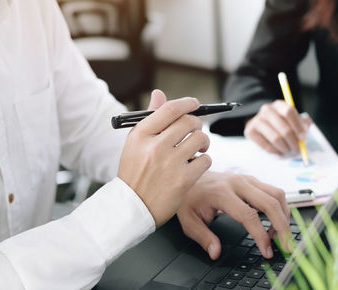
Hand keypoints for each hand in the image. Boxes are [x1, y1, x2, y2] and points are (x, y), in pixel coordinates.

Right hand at [118, 90, 211, 226]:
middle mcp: (155, 146)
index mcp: (141, 135)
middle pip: (189, 122)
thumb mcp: (135, 144)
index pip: (170, 109)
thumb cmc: (135, 173)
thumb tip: (159, 93)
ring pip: (201, 139)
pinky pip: (206, 159)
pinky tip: (195, 165)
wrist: (131, 207)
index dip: (187, 103)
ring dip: (203, 142)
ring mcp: (170, 163)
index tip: (194, 104)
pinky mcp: (184, 179)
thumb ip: (151, 119)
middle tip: (195, 131)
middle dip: (197, 124)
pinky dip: (204, 160)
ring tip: (197, 149)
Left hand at [177, 171, 290, 259]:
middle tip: (286, 246)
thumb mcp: (188, 219)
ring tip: (278, 235)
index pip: (249, 216)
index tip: (267, 251)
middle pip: (270, 202)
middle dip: (282, 226)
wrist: (190, 174)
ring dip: (283, 216)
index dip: (261, 236)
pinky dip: (280, 208)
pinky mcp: (252, 179)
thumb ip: (202, 237)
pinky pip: (274, 191)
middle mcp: (238, 183)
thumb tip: (216, 252)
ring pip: (277, 194)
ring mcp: (247, 179)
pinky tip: (274, 223)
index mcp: (222, 193)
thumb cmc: (190, 196)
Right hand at [244, 100, 311, 154]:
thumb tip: (303, 138)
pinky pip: (266, 146)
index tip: (303, 137)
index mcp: (279, 105)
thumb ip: (302, 126)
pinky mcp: (250, 131)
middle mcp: (267, 110)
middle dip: (293, 142)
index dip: (298, 126)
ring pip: (275, 138)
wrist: (261, 124)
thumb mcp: (293, 120)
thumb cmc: (282, 123)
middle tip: (296, 149)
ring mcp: (257, 120)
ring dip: (285, 148)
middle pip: (284, 128)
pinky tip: (279, 151)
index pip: (289, 112)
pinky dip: (275, 151)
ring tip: (288, 150)